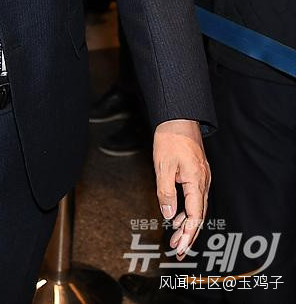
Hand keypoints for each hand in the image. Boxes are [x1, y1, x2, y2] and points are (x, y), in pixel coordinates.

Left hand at [153, 119, 210, 259]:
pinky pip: (194, 197)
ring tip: (175, 238)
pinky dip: (186, 210)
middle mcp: (203, 182)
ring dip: (186, 223)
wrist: (179, 116)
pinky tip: (176, 216)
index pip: (195, 216)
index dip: (188, 235)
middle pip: (198, 215)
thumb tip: (168, 215)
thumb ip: (165, 192)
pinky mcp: (198, 172)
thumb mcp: (163, 166)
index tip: (181, 248)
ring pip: (197, 207)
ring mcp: (202, 177)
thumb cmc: (171, 138)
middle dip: (188, 234)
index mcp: (197, 182)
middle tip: (177, 250)